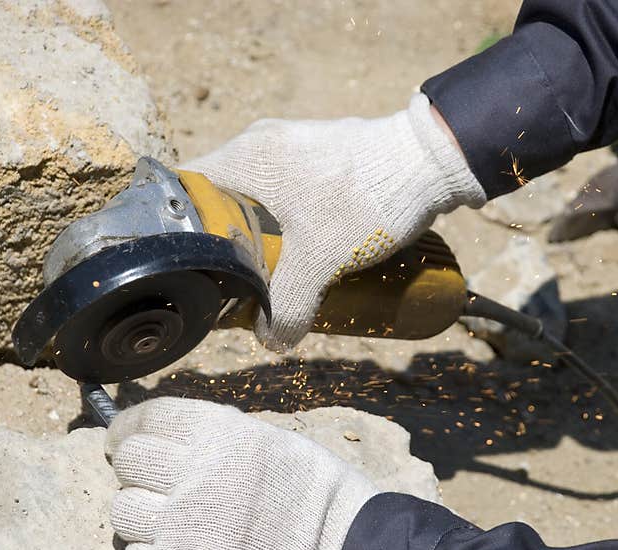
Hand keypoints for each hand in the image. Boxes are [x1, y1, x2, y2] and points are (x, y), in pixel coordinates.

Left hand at [106, 398, 378, 549]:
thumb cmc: (314, 498)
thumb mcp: (271, 442)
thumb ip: (213, 435)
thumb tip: (160, 433)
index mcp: (222, 436)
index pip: (148, 418)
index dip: (130, 426)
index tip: (124, 435)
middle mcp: (197, 479)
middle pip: (129, 461)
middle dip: (139, 469)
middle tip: (159, 480)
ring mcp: (182, 533)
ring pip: (124, 511)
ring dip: (146, 515)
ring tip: (182, 522)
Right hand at [183, 93, 485, 350]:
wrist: (432, 159)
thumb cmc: (366, 199)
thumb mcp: (321, 261)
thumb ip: (289, 305)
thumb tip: (273, 340)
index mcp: (244, 157)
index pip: (187, 191)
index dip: (185, 231)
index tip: (197, 266)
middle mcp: (261, 142)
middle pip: (224, 197)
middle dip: (231, 240)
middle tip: (241, 277)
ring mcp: (294, 142)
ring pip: (261, 194)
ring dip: (266, 231)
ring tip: (278, 269)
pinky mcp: (323, 151)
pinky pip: (290, 187)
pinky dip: (292, 218)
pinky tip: (312, 245)